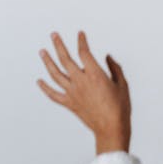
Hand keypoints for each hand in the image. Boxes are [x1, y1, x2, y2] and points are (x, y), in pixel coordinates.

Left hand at [36, 31, 131, 153]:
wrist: (112, 129)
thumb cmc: (120, 109)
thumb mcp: (122, 85)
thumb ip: (115, 68)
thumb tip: (108, 57)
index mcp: (95, 75)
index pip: (84, 52)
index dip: (81, 41)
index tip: (80, 34)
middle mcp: (81, 81)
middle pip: (65, 59)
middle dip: (58, 45)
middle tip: (54, 35)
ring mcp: (73, 93)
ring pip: (55, 74)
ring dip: (47, 61)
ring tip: (42, 52)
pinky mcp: (70, 104)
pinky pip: (54, 95)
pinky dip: (45, 88)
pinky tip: (39, 81)